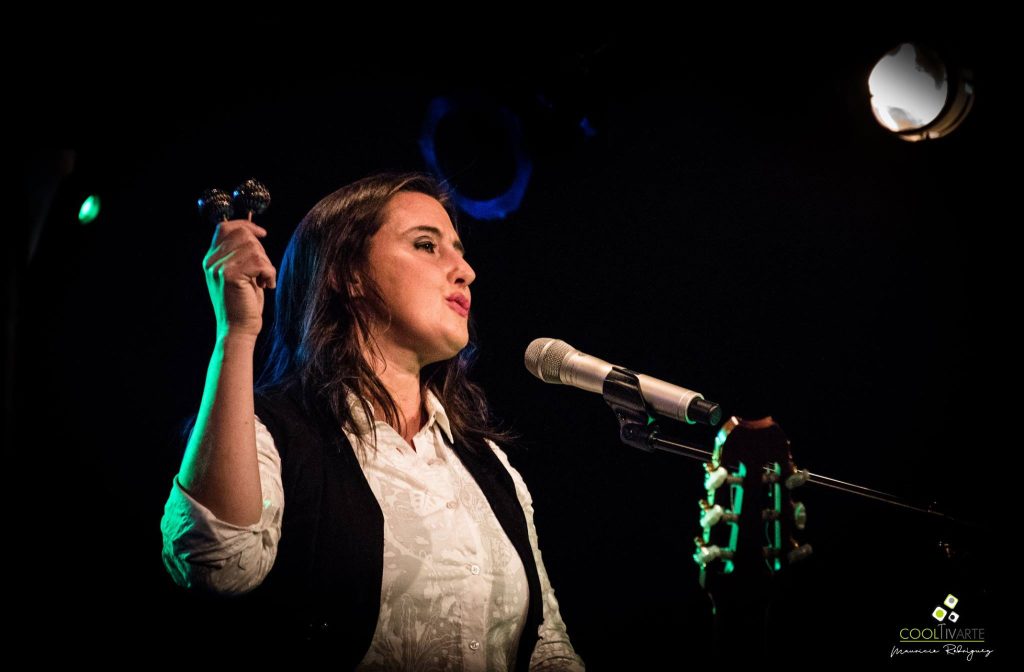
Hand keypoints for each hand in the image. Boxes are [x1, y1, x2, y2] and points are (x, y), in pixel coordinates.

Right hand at [203, 219, 276, 337]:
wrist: (238, 330)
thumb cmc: (244, 304)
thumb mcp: (241, 274)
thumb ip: (241, 254)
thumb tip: (255, 232)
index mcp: (211, 259)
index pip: (225, 227)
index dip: (246, 225)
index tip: (262, 233)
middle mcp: (211, 261)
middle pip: (243, 234)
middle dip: (261, 250)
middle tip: (263, 272)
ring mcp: (218, 268)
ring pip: (254, 248)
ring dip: (267, 264)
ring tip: (264, 281)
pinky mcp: (230, 276)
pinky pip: (259, 262)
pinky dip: (269, 273)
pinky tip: (267, 286)